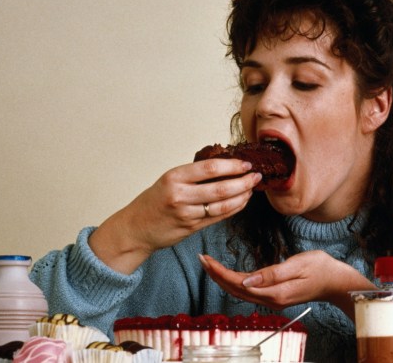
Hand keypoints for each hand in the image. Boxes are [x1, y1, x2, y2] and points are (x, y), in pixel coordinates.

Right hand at [90, 158, 261, 273]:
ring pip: (223, 205)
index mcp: (174, 177)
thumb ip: (193, 175)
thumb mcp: (169, 180)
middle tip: (256, 176)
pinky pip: (219, 217)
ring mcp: (186, 213)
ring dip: (242, 196)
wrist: (136, 228)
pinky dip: (234, 208)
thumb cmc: (154, 201)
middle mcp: (180, 195)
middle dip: (243, 181)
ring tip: (252, 188)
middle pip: (221, 188)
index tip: (246, 164)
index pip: (210, 168)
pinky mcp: (192, 227)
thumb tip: (226, 165)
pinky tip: (242, 201)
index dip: (232, 166)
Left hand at [199, 250, 376, 316]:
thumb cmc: (321, 269)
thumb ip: (272, 274)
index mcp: (274, 292)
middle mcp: (270, 299)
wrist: (338, 282)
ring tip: (209, 265)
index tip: (206, 260)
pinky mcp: (275, 295)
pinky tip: (228, 274)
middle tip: (201, 259)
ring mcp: (272, 299)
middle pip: (235, 289)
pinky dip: (234, 281)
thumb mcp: (298, 265)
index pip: (239, 283)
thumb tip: (248, 281)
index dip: (220, 272)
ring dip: (222, 278)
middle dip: (216, 275)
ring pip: (240, 290)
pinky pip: (249, 290)